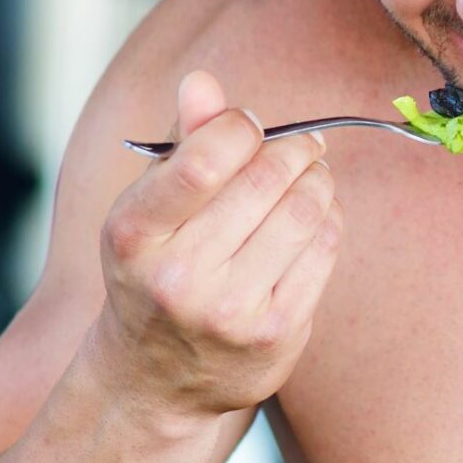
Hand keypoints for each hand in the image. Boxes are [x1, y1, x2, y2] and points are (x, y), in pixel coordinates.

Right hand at [98, 69, 344, 417]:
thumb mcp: (146, 211)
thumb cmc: (153, 275)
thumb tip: (203, 82)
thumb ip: (179, 145)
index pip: (204, 159)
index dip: (241, 126)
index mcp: (135, 234)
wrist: (156, 381)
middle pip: (265, 180)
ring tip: (312, 175)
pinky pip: (323, 252)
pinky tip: (316, 217)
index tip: (250, 125)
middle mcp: (178, 277)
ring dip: (318, 181)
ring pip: (303, 213)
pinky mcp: (276, 334)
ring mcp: (230, 311)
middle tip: (301, 144)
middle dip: (293, 149)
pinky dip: (328, 221)